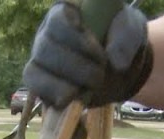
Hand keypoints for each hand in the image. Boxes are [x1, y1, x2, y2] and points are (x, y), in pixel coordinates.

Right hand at [22, 1, 153, 108]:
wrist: (116, 65)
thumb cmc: (118, 40)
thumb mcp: (129, 32)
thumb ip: (124, 40)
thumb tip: (116, 64)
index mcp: (66, 13)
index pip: (57, 19)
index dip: (72, 35)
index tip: (96, 49)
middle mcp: (47, 34)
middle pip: (44, 48)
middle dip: (74, 66)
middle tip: (100, 74)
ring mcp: (40, 59)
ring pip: (34, 71)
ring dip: (63, 85)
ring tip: (89, 89)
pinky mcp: (39, 82)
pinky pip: (34, 89)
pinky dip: (53, 96)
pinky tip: (72, 99)